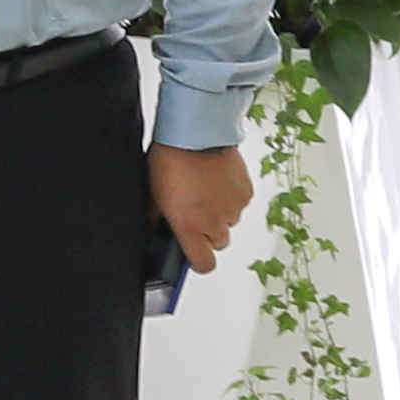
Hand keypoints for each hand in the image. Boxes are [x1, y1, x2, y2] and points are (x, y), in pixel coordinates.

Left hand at [149, 141, 249, 272]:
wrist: (195, 135)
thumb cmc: (169, 162)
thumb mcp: (153, 194)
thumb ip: (157, 219)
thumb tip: (156, 231)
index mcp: (190, 226)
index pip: (204, 264)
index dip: (198, 261)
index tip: (192, 253)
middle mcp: (216, 221)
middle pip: (218, 243)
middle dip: (207, 233)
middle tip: (193, 213)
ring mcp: (234, 207)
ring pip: (229, 222)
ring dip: (219, 214)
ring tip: (202, 192)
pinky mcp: (246, 192)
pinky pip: (239, 204)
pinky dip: (229, 198)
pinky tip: (214, 182)